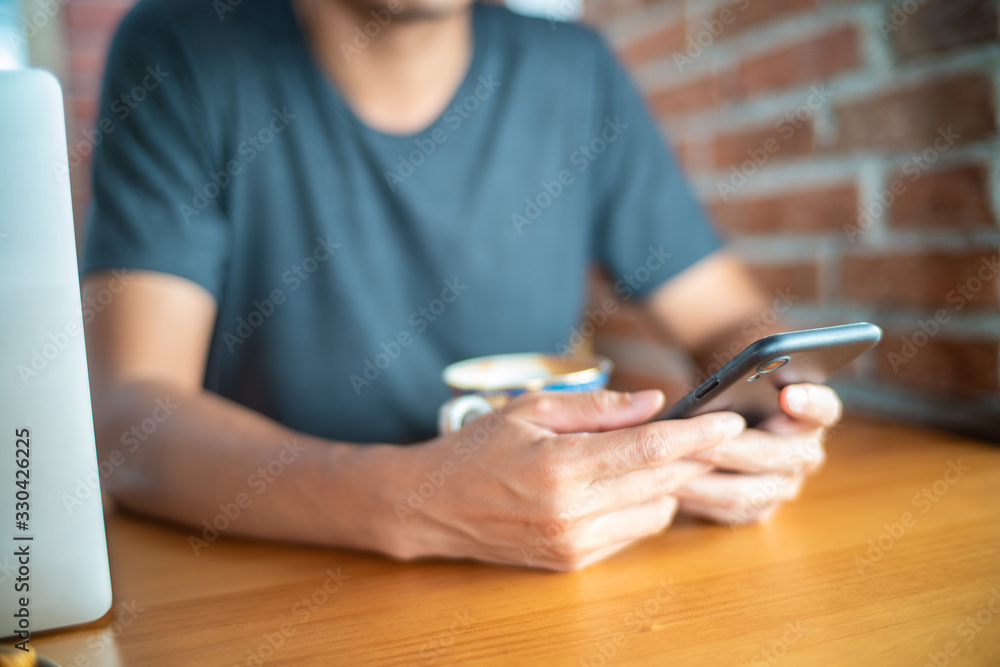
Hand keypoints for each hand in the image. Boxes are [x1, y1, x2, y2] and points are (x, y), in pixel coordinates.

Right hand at [392, 390, 745, 570]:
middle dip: (691, 455)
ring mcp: (573, 543)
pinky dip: (638, 507)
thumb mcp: (530, 409)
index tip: (730, 420)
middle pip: (661, 482)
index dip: (695, 434)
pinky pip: (631, 533)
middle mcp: (571, 512)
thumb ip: (596, 407)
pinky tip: (616, 485)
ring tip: (644, 456)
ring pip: (656, 513)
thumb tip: (654, 402)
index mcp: (560, 467)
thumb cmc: (477, 448)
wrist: (431, 506)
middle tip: (707, 431)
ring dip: (664, 484)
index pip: (648, 449)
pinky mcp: (572, 562)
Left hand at [673, 383, 840, 524]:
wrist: (729, 410)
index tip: (788, 394)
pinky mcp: (760, 509)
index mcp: (815, 413)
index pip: (824, 409)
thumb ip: (738, 380)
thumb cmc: (733, 383)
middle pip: (769, 454)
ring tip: (664, 466)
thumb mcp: (738, 371)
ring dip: (700, 480)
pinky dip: (697, 501)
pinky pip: (727, 512)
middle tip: (686, 440)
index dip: (809, 403)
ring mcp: (785, 485)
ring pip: (743, 491)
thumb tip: (711, 398)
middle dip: (723, 448)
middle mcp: (806, 453)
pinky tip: (666, 487)